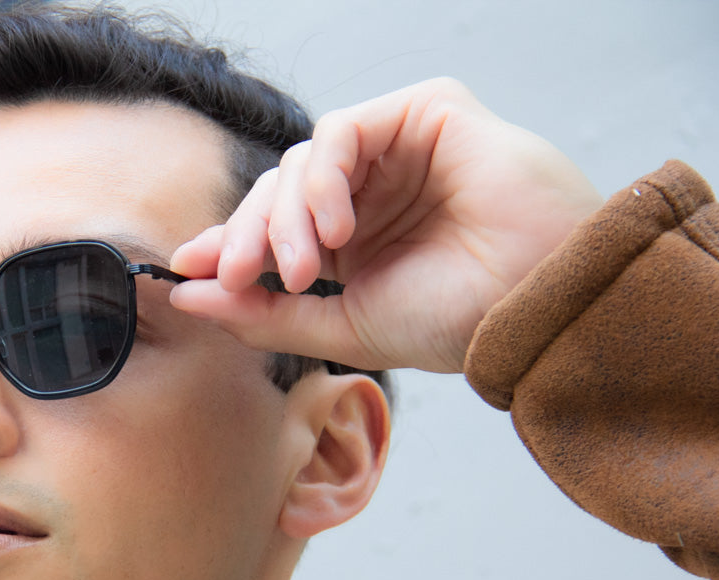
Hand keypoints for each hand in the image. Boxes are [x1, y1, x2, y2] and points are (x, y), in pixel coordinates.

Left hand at [170, 78, 603, 373]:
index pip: (274, 231)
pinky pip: (341, 132)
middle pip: (277, 193)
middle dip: (247, 236)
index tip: (184, 272)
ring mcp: (396, 152)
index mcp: (357, 243)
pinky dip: (324, 180)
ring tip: (301, 269)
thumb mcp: (343, 327)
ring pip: (301, 163)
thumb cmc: (457, 320)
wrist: (534, 304)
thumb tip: (185, 298)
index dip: (228, 246)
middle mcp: (372, 194)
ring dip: (286, 218)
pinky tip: (337, 230)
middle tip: (236, 277)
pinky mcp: (422, 113)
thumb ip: (264, 314)